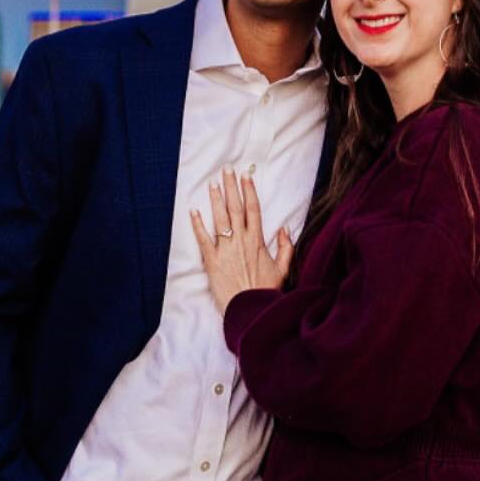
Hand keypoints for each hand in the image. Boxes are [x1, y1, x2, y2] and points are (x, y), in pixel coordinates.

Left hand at [190, 166, 293, 314]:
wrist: (250, 310)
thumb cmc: (265, 291)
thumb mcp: (283, 269)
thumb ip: (286, 247)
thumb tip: (285, 229)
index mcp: (257, 240)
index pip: (253, 209)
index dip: (249, 191)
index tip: (246, 176)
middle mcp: (241, 240)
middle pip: (236, 207)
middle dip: (231, 187)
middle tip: (227, 170)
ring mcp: (226, 249)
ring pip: (220, 218)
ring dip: (216, 199)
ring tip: (212, 184)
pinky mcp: (212, 260)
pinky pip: (203, 239)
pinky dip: (198, 224)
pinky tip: (193, 211)